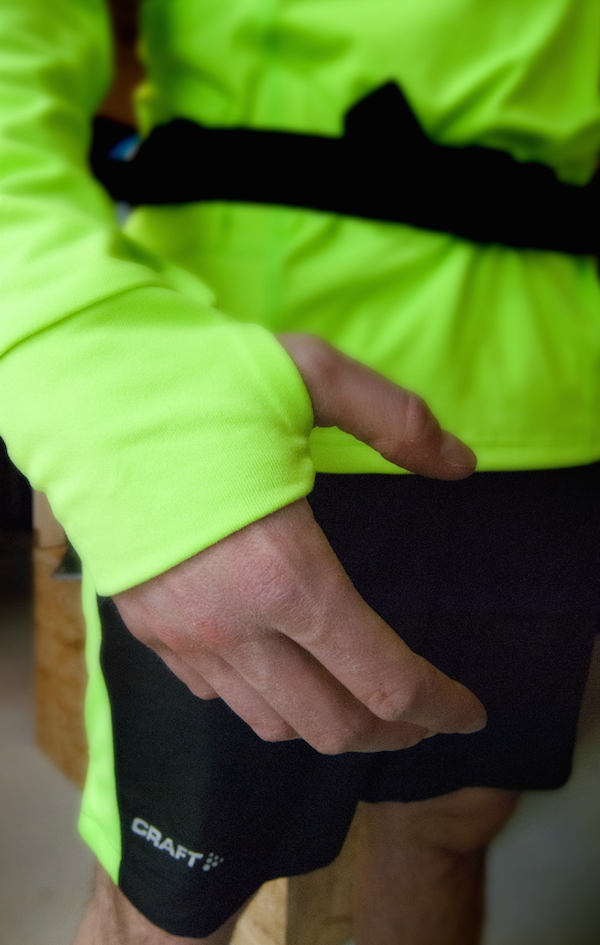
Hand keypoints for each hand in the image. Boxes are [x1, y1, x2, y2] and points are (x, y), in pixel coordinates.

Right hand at [114, 335, 484, 752]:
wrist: (80, 400)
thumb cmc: (195, 384)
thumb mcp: (310, 374)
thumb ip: (396, 419)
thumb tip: (461, 463)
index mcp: (286, 571)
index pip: (382, 678)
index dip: (439, 705)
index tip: (470, 712)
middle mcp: (234, 625)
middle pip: (333, 725)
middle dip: (395, 733)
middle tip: (427, 713)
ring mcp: (184, 638)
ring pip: (273, 724)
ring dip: (331, 725)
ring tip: (364, 704)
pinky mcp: (150, 633)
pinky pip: (220, 698)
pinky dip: (269, 702)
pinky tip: (286, 671)